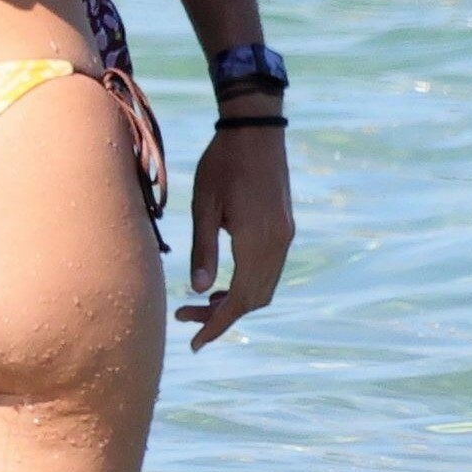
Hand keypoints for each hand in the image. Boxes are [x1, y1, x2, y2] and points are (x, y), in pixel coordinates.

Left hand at [175, 98, 293, 351]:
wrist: (256, 128)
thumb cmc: (222, 162)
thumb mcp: (204, 204)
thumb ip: (203, 249)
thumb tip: (199, 291)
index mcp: (258, 241)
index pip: (241, 299)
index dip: (218, 324)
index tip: (195, 343)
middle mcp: (278, 244)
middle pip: (256, 299)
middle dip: (223, 315)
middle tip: (186, 317)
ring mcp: (285, 236)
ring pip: (264, 286)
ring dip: (237, 299)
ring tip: (201, 301)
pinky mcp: (284, 227)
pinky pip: (269, 269)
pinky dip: (247, 282)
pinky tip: (223, 278)